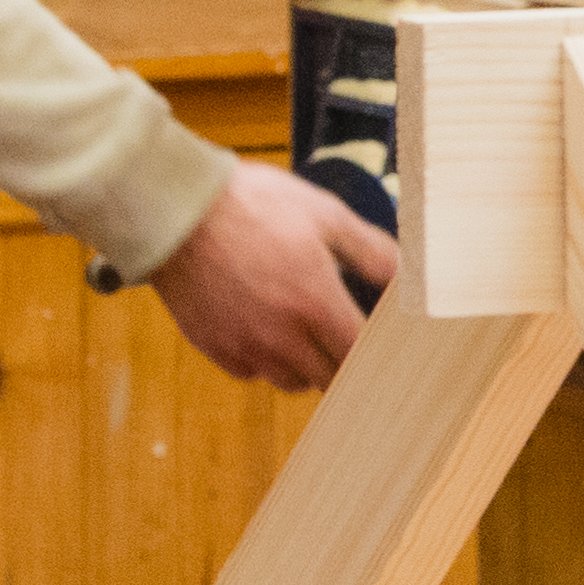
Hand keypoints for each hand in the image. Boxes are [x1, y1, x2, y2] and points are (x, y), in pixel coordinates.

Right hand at [146, 157, 397, 387]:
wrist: (176, 208)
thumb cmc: (253, 204)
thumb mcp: (326, 214)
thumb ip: (372, 251)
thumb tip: (407, 275)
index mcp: (316, 303)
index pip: (360, 355)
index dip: (373, 351)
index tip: (378, 341)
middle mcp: (282, 335)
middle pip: (329, 378)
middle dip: (343, 360)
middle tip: (344, 334)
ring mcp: (244, 345)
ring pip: (290, 380)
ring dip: (306, 365)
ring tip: (305, 330)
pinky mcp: (212, 346)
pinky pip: (251, 371)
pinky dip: (264, 360)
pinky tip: (265, 328)